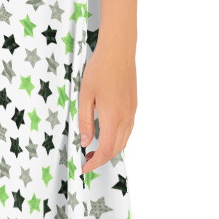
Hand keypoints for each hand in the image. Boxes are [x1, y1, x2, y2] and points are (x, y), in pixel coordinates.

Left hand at [78, 41, 136, 173]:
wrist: (118, 51)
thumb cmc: (100, 70)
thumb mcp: (85, 97)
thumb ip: (85, 122)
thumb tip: (85, 142)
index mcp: (113, 117)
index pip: (106, 150)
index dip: (95, 163)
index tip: (84, 168)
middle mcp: (126, 117)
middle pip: (116, 149)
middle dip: (101, 159)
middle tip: (86, 160)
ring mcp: (132, 112)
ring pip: (124, 141)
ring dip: (110, 150)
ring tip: (94, 150)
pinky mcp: (133, 106)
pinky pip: (127, 130)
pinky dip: (117, 139)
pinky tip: (106, 135)